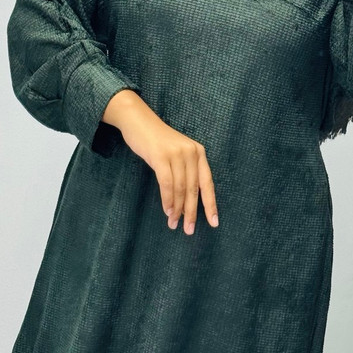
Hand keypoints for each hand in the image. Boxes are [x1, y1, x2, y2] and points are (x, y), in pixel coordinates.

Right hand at [113, 96, 218, 234]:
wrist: (139, 121)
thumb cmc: (157, 142)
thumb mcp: (177, 154)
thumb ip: (185, 173)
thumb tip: (188, 204)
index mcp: (199, 153)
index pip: (207, 182)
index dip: (211, 204)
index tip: (214, 223)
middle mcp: (191, 152)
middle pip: (194, 189)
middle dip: (192, 212)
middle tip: (188, 230)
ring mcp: (177, 153)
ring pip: (181, 188)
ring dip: (178, 209)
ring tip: (173, 224)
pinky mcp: (161, 156)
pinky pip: (167, 183)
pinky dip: (168, 199)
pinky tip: (167, 210)